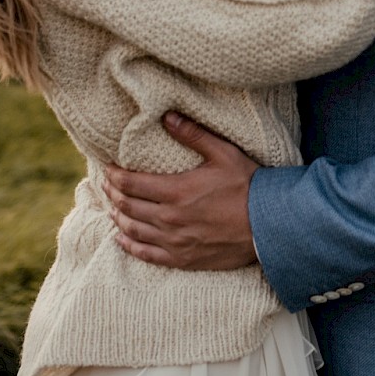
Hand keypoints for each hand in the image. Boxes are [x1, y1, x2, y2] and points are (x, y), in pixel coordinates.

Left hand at [103, 113, 258, 269]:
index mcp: (176, 191)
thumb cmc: (247, 185)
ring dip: (119, 218)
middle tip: (107, 184)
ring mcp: (175, 242)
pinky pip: (147, 255)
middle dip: (114, 194)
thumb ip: (193, 135)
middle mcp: (170, 219)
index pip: (133, 184)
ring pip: (134, 231)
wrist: (268, 226)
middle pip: (129, 207)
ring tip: (112, 208)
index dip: (115, 176)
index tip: (108, 168)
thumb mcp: (222, 153)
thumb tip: (167, 116)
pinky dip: (130, 246)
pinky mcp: (183, 259)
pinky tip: (122, 240)